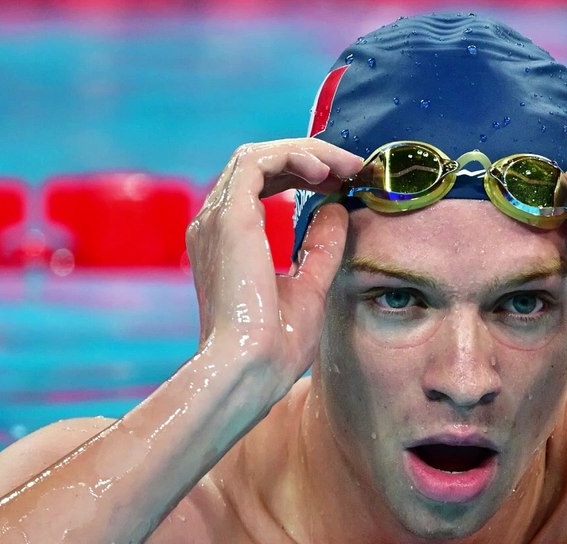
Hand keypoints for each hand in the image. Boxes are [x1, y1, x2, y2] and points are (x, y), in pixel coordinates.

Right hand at [186, 138, 363, 397]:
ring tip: (345, 166)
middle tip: (352, 168)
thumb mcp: (310, 287)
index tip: (344, 182)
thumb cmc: (274, 346)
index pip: (261, 185)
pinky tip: (324, 172)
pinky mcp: (228, 217)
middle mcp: (214, 224)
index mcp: (228, 242)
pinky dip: (292, 157)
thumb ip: (321, 247)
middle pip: (260, 164)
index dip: (303, 174)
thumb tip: (337, 208)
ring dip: (306, 152)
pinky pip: (257, 162)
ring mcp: (216, 218)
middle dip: (309, 158)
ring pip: (258, 155)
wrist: (249, 368)